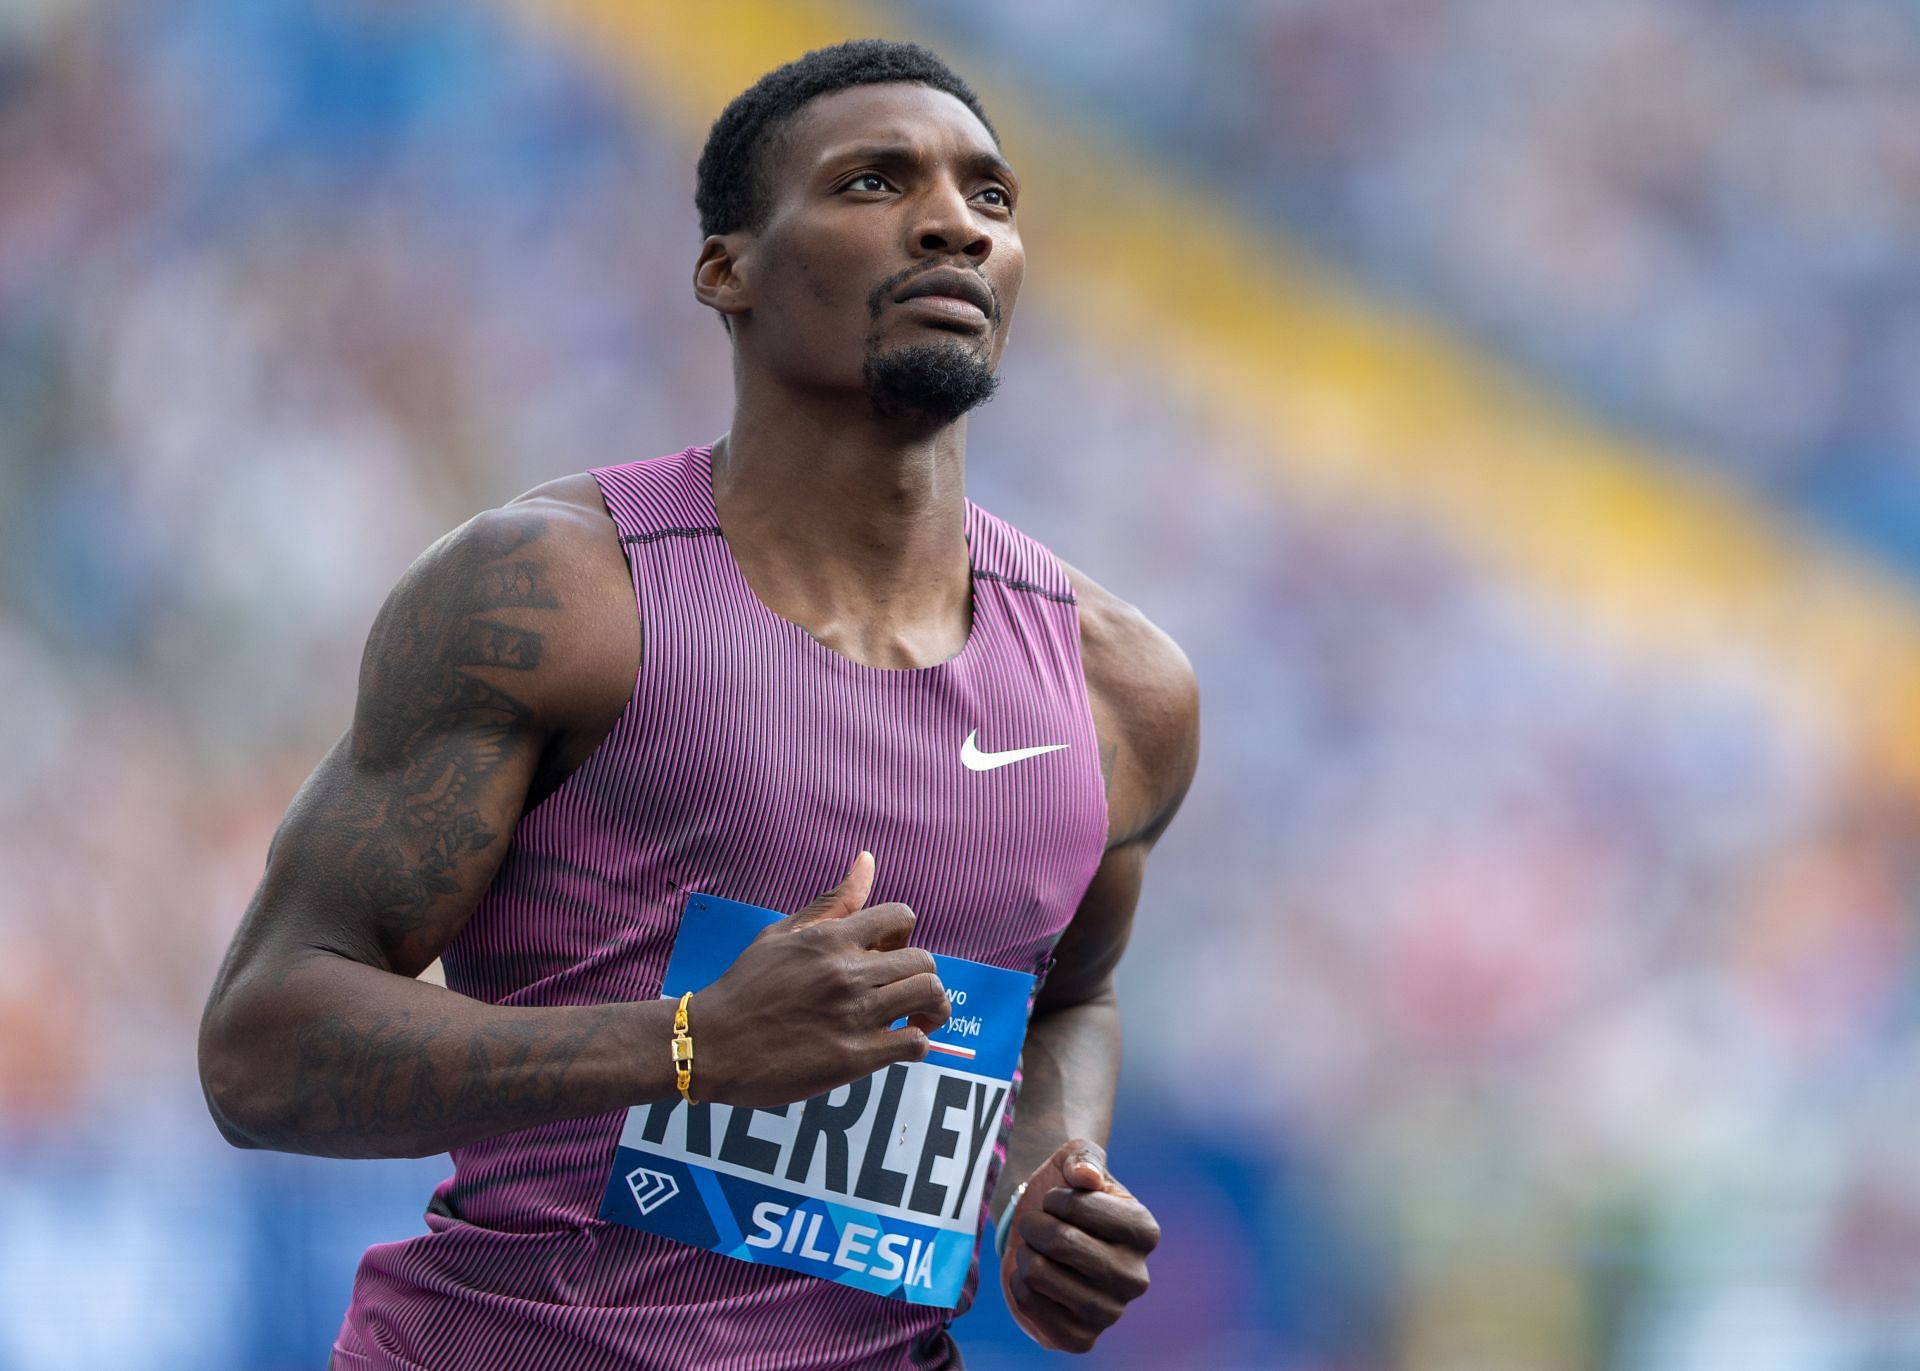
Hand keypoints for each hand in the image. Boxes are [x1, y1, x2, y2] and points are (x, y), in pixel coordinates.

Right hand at [692, 852, 949, 1107]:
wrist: (709, 1045)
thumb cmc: (745, 986)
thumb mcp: (782, 934)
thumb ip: (832, 903)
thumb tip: (868, 860)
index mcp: (830, 939)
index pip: (901, 917)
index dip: (904, 935)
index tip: (888, 954)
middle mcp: (847, 973)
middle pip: (923, 961)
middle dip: (921, 974)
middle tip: (901, 991)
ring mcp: (853, 1016)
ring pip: (928, 997)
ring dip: (931, 1009)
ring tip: (915, 1018)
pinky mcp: (854, 1058)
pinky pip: (914, 1044)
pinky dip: (916, 1043)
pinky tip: (896, 1044)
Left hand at [1001, 1138, 1158, 1352]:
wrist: (1044, 1229)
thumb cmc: (1066, 1190)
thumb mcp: (1077, 1158)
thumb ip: (1083, 1159)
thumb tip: (1086, 1176)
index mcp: (1144, 1231)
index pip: (1081, 1206)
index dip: (1055, 1198)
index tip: (1055, 1200)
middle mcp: (1136, 1277)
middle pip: (1061, 1242)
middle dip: (1035, 1225)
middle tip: (1035, 1224)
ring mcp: (1111, 1312)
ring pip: (1041, 1275)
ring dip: (1026, 1255)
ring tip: (1035, 1250)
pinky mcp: (1082, 1338)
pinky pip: (1033, 1309)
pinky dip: (1021, 1288)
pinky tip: (1031, 1279)